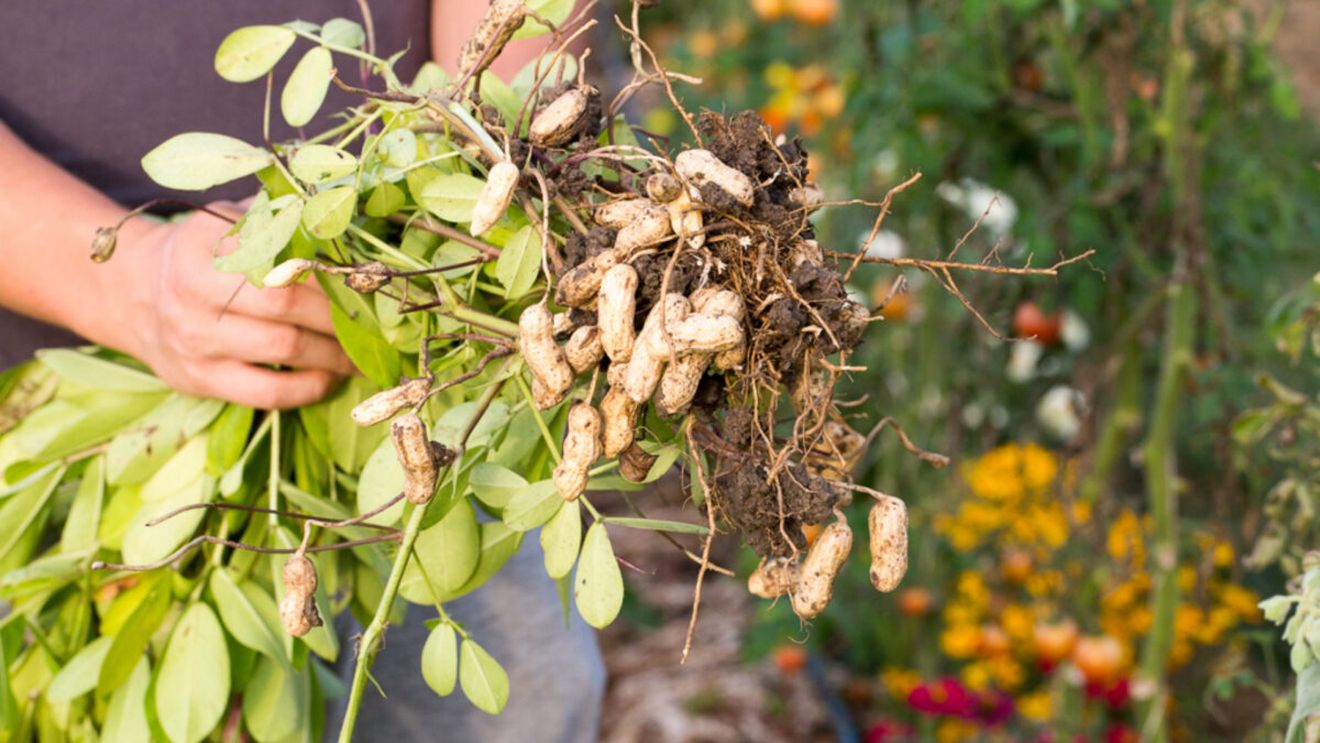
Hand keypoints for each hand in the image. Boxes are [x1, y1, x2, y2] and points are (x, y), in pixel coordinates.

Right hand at [90, 202, 355, 408]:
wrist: (133, 293)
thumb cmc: (201, 253)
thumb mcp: (226, 220)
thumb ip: (276, 219)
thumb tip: (343, 221)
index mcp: (207, 242)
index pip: (283, 257)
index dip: (332, 273)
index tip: (368, 282)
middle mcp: (195, 289)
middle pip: (288, 303)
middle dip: (341, 315)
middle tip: (377, 322)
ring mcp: (194, 339)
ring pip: (284, 347)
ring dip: (335, 353)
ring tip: (365, 353)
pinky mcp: (198, 379)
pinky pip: (266, 392)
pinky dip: (308, 388)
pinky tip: (331, 379)